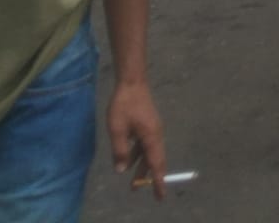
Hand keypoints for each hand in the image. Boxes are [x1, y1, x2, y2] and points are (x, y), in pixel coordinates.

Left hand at [108, 81, 165, 200]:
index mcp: (151, 137)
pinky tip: (129, 157)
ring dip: (142, 166)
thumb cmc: (124, 105)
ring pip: (149, 152)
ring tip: (132, 180)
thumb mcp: (117, 129)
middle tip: (141, 191)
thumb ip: (121, 151)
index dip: (158, 180)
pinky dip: (139, 154)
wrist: (132, 82)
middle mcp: (156, 135)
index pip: (157, 164)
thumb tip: (122, 170)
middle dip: (148, 176)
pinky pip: (145, 145)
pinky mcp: (148, 125)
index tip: (160, 195)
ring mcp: (153, 129)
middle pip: (154, 160)